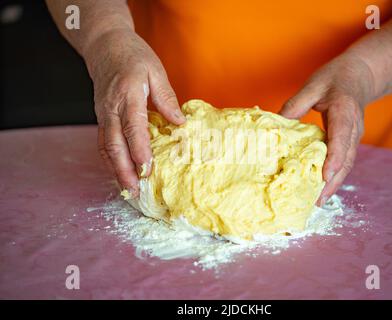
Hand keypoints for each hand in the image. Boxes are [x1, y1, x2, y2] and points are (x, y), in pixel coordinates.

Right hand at [84, 29, 184, 196]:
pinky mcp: (101, 119)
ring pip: (105, 147)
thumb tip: (180, 123)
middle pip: (113, 143)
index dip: (139, 147)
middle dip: (124, 169)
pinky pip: (102, 144)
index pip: (132, 125)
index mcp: (128, 94)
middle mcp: (111, 108)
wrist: (105, 46)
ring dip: (115, 170)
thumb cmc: (134, 57)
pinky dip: (110, 162)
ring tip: (128, 190)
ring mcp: (103, 115)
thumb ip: (167, 98)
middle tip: (135, 189)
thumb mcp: (155, 71)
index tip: (147, 166)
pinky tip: (120, 174)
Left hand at [280, 53, 373, 205]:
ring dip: (334, 183)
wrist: (360, 75)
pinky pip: (345, 161)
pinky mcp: (350, 141)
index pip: (341, 136)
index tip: (325, 175)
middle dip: (333, 181)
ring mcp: (355, 136)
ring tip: (318, 201)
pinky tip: (323, 188)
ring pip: (347, 164)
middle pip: (346, 158)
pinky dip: (335, 176)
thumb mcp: (313, 85)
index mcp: (344, 110)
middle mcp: (354, 127)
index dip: (334, 157)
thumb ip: (296, 103)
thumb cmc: (335, 78)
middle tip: (317, 200)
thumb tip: (275, 124)